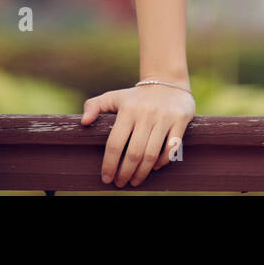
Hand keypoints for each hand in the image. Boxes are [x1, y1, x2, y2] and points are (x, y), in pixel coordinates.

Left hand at [80, 82, 194, 187]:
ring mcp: (164, 118)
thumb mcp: (113, 97)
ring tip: (134, 181)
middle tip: (119, 183)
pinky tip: (153, 168)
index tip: (106, 177)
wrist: (167, 81)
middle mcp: (146, 114)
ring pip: (151, 154)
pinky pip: (171, 148)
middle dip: (125, 172)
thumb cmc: (136, 97)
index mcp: (128, 110)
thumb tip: (83, 122)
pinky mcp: (180, 121)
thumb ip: (94, 106)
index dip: (109, 163)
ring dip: (141, 172)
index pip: (116, 143)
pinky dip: (162, 161)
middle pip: (134, 153)